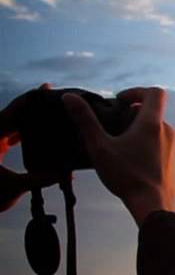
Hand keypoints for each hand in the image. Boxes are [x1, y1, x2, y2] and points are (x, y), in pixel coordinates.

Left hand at [0, 83, 60, 212]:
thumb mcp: (12, 186)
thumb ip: (39, 178)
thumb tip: (65, 173)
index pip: (15, 109)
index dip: (32, 98)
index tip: (48, 88)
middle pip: (14, 114)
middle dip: (34, 109)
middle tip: (54, 102)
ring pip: (11, 126)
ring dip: (29, 123)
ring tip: (50, 119)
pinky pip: (8, 137)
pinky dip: (22, 136)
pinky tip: (37, 139)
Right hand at [64, 87, 174, 225]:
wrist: (154, 205)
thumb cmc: (127, 176)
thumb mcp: (100, 147)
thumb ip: (85, 121)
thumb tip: (70, 97)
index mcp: (153, 123)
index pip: (155, 92)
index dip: (136, 91)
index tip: (118, 100)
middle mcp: (167, 131)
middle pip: (152, 110)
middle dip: (131, 111)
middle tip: (111, 122)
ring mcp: (171, 147)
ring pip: (154, 128)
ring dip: (135, 128)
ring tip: (114, 141)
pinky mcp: (169, 160)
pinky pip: (157, 143)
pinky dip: (142, 141)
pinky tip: (125, 157)